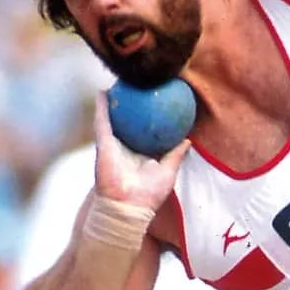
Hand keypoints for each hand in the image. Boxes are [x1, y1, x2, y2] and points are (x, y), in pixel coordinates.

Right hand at [92, 91, 190, 210]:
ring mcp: (113, 145)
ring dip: (114, 101)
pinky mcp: (103, 144)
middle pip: (129, 121)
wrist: (128, 207)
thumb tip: (188, 139)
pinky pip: (102, 122)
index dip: (151, 117)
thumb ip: (176, 154)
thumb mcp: (169, 171)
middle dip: (132, 105)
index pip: (147, 131)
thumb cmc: (149, 195)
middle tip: (138, 87)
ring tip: (119, 83)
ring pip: (112, 118)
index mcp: (142, 153)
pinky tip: (103, 93)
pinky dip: (101, 108)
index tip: (158, 100)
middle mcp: (127, 147)